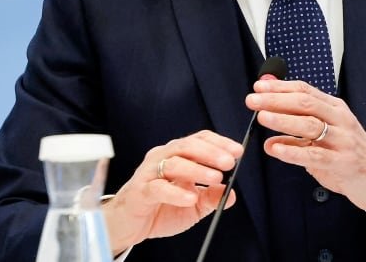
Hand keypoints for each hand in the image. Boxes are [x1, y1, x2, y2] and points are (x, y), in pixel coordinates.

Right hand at [102, 130, 242, 254]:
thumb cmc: (159, 208)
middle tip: (229, 162)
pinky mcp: (140, 191)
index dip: (219, 143)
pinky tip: (190, 197)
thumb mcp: (193, 206)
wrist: (128, 225)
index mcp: (176, 156)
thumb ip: (210, 198)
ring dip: (197, 169)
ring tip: (215, 177)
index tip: (237, 152)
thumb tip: (231, 193)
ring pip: (173, 163)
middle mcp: (162, 158)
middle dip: (211, 152)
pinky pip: (158, 188)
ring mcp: (149, 173)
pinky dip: (176, 192)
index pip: (198, 140)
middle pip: (187, 146)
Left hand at [246, 79, 365, 214]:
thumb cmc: (348, 155)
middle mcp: (340, 119)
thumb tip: (267, 131)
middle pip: (305, 103)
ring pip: (310, 125)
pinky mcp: (343, 162)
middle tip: (253, 101)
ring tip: (262, 118)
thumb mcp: (324, 138)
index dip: (280, 88)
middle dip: (276, 100)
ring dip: (283, 120)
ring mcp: (343, 140)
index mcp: (334, 108)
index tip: (258, 88)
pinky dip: (293, 151)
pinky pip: (314, 155)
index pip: (305, 90)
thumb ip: (297, 132)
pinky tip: (276, 149)